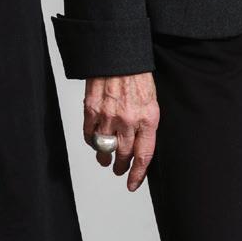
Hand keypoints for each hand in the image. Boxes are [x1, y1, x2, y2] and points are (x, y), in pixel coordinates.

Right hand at [81, 73, 159, 190]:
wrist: (119, 56)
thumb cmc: (137, 77)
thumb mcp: (151, 102)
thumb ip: (146, 125)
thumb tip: (140, 147)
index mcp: (148, 119)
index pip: (143, 156)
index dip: (138, 175)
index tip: (132, 184)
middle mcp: (129, 120)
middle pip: (124, 155)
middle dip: (121, 167)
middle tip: (119, 170)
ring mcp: (109, 116)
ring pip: (105, 149)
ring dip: (105, 158)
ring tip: (106, 161)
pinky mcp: (92, 110)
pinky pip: (90, 135)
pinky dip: (92, 142)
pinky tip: (95, 142)